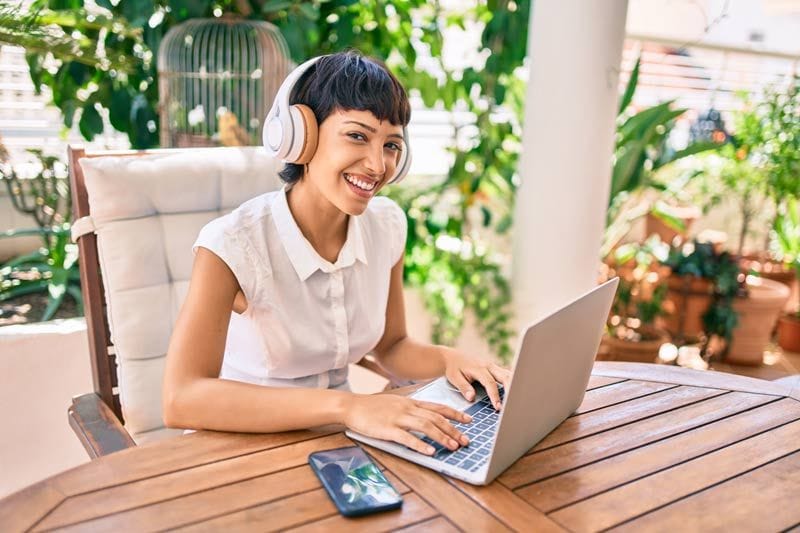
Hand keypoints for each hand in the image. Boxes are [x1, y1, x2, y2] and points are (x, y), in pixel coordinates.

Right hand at [343, 393, 471, 455]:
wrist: (352, 406)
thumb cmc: (372, 407)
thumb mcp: (395, 402)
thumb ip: (411, 408)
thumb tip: (427, 417)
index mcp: (411, 402)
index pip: (438, 407)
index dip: (455, 413)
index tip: (469, 420)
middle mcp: (407, 409)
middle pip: (436, 418)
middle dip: (453, 429)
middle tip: (466, 440)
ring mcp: (398, 418)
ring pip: (425, 426)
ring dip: (442, 437)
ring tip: (454, 447)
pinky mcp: (387, 429)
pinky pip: (407, 437)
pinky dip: (420, 444)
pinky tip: (430, 451)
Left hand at [441, 347, 510, 409]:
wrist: (451, 357)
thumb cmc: (453, 368)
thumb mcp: (454, 378)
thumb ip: (464, 387)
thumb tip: (472, 398)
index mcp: (478, 368)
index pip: (490, 383)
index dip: (495, 396)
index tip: (498, 407)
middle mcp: (488, 366)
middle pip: (504, 376)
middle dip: (510, 390)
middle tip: (512, 404)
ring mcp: (492, 366)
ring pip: (507, 374)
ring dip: (513, 385)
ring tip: (516, 400)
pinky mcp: (494, 368)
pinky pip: (505, 374)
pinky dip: (511, 382)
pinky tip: (514, 393)